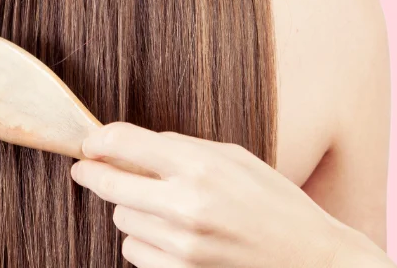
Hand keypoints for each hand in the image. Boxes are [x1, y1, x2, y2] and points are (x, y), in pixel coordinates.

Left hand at [70, 122, 343, 267]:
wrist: (310, 260)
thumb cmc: (275, 202)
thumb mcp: (234, 157)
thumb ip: (181, 147)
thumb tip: (131, 146)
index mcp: (201, 166)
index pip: (124, 143)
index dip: (98, 141)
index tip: (89, 144)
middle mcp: (186, 205)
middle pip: (110, 184)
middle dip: (94, 173)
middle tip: (87, 168)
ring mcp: (182, 246)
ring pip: (122, 219)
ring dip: (130, 208)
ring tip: (160, 204)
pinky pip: (135, 250)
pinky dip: (144, 240)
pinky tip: (170, 233)